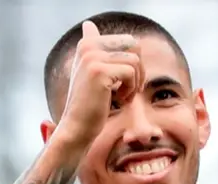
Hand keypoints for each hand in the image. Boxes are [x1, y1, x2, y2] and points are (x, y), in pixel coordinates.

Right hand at [58, 21, 145, 146]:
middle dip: (139, 68)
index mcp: (88, 43)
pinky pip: (131, 73)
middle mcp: (88, 45)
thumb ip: (95, 49)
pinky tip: (118, 100)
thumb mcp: (91, 71)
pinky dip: (130, 90)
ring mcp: (92, 57)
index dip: (135, 62)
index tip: (123, 81)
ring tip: (122, 96)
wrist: (78, 126)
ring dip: (135, 82)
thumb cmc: (90, 103)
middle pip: (134, 46)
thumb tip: (88, 24)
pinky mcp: (99, 71)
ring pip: (135, 61)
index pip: (129, 41)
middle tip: (130, 88)